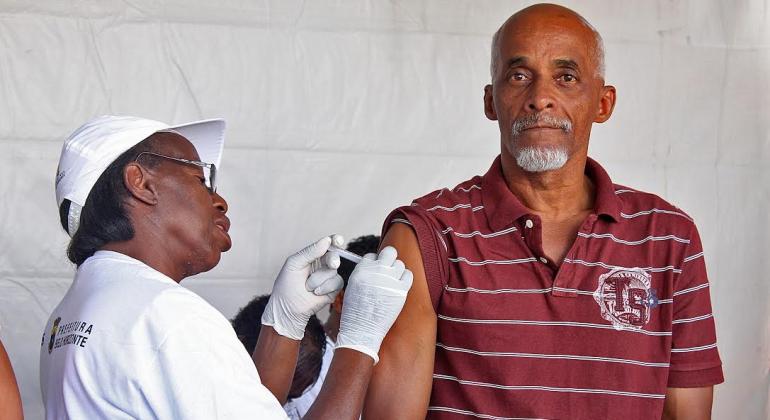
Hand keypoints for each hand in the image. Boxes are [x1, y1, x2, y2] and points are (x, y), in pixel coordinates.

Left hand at [262, 235, 343, 339]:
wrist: (288, 308)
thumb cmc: (287, 285)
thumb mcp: (294, 264)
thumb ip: (310, 252)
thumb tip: (326, 241)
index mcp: (313, 255)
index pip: (327, 244)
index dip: (334, 240)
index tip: (338, 240)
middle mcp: (322, 264)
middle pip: (334, 256)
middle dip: (333, 260)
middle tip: (332, 264)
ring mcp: (328, 277)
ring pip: (334, 271)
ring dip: (319, 279)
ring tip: (307, 287)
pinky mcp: (334, 289)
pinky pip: (337, 282)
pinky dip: (325, 287)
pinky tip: (315, 293)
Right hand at [336, 246, 413, 362]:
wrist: (362, 329)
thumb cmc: (355, 311)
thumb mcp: (352, 287)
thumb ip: (363, 273)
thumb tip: (374, 266)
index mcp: (361, 269)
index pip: (372, 256)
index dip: (374, 263)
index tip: (375, 271)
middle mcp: (376, 271)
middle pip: (389, 252)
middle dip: (388, 258)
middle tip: (387, 269)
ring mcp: (390, 280)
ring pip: (400, 263)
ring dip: (396, 270)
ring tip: (391, 281)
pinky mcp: (401, 290)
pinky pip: (408, 274)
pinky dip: (405, 278)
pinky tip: (399, 285)